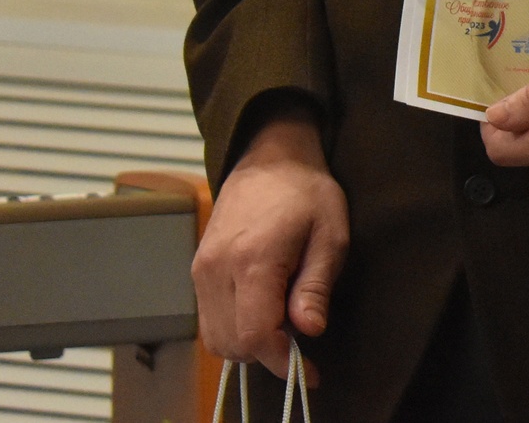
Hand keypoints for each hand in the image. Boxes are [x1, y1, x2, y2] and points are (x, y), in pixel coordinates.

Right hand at [191, 113, 347, 381]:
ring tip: (284, 322)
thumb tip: (310, 331)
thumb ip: (316, 285)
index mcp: (252, 260)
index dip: (281, 360)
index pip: (255, 334)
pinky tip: (264, 310)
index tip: (308, 370)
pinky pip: (209, 318)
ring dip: (249, 343)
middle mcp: (216, 270)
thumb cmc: (308, 193)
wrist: (269, 158)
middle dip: (267, 353)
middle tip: (300, 340)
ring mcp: (201, 271)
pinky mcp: (197, 270)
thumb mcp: (331, 235)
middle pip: (231, 343)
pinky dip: (234, 327)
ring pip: (215, 337)